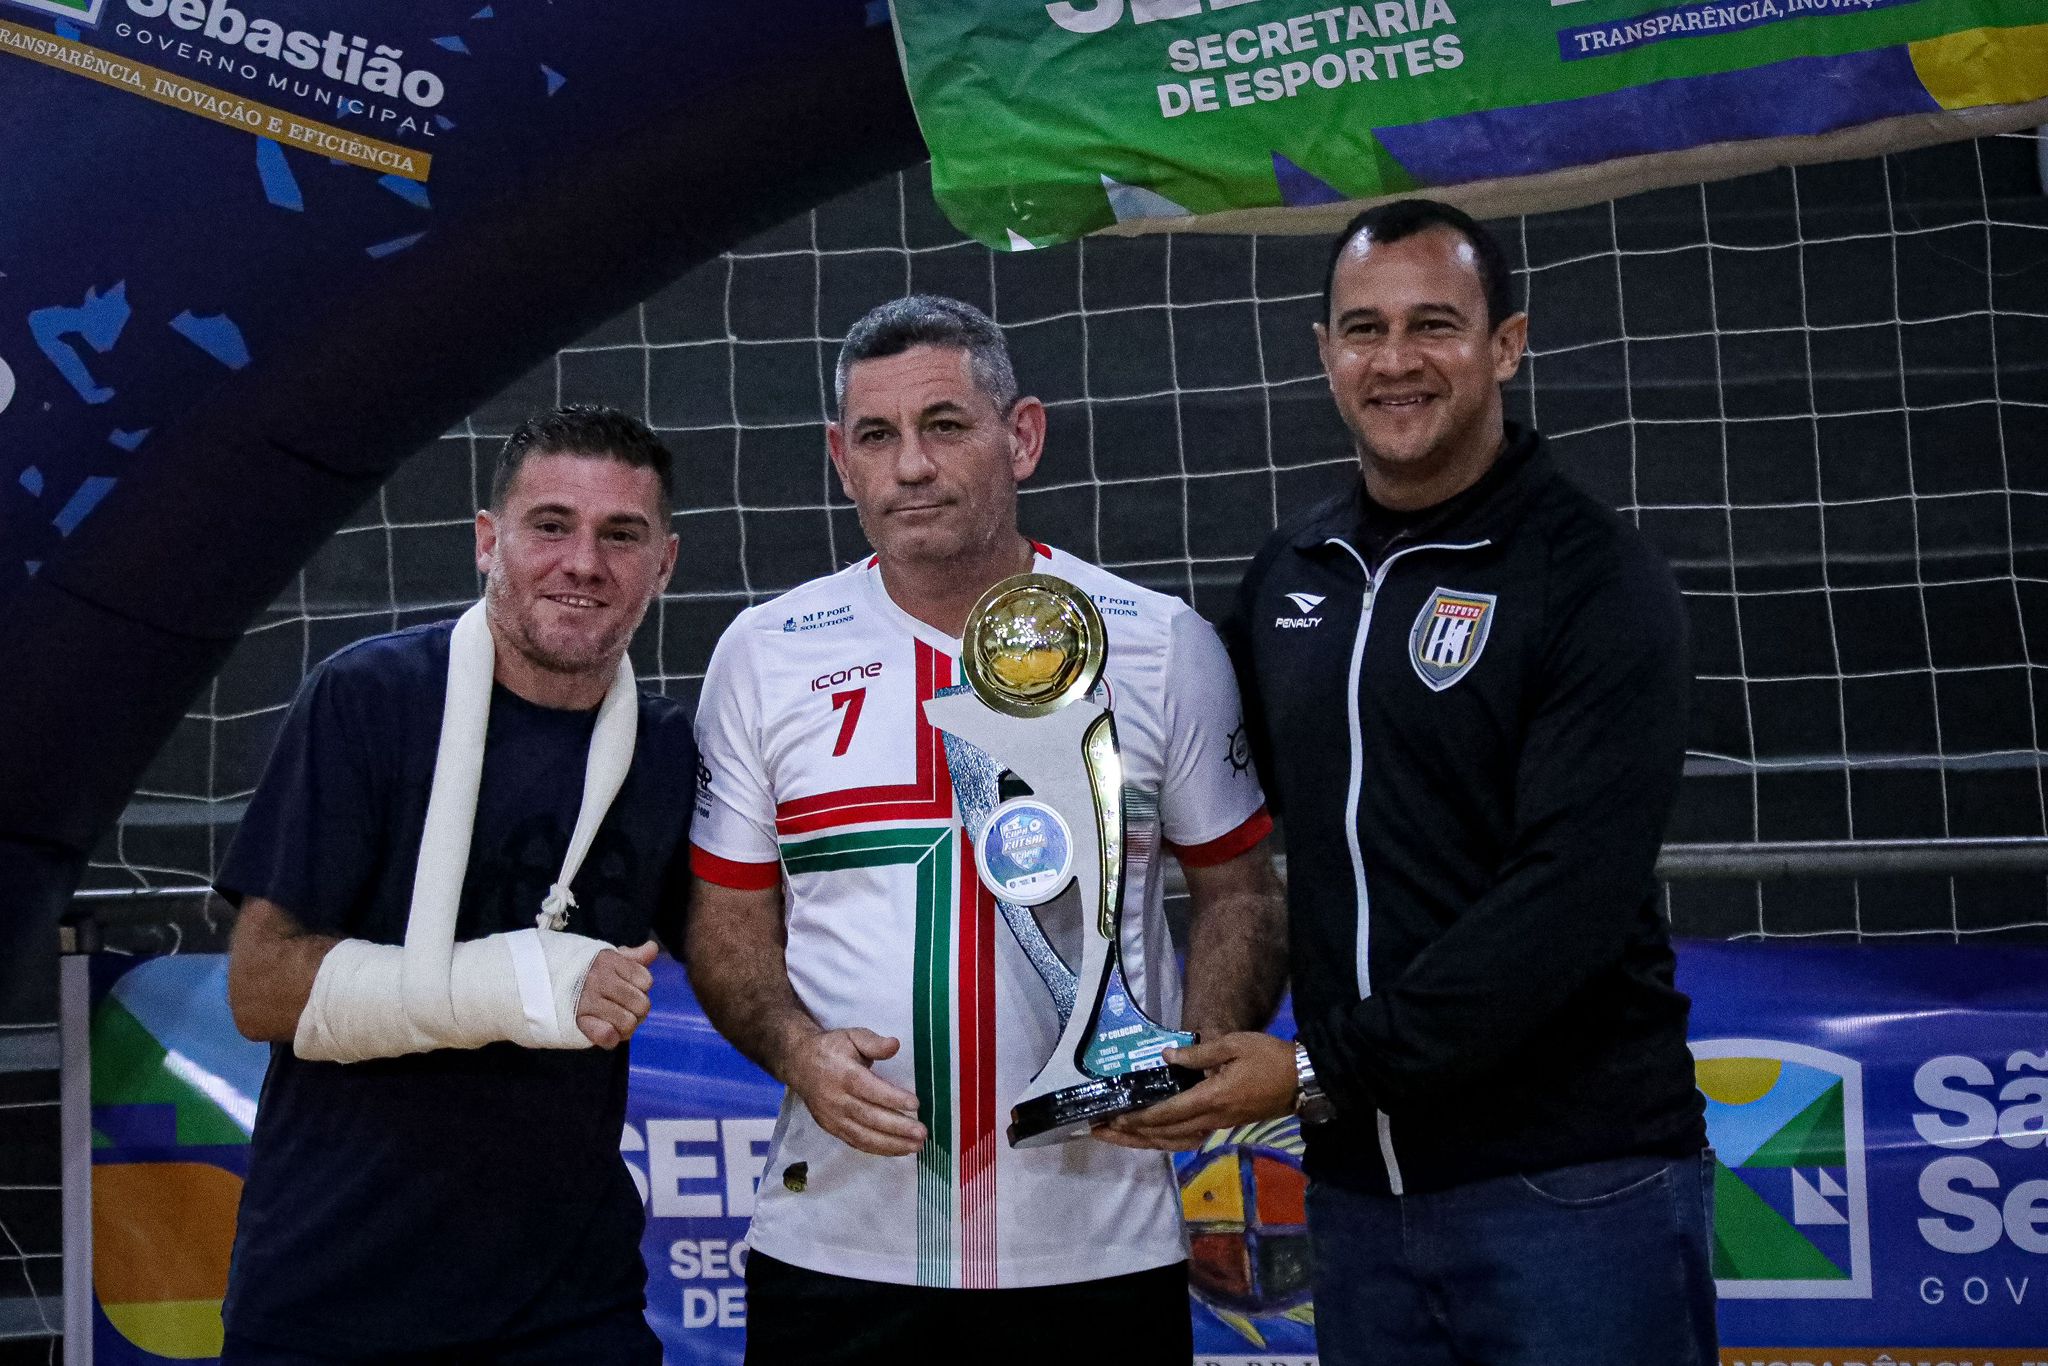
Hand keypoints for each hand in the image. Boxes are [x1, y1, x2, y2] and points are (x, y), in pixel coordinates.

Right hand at [575, 940, 659, 1048]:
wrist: (539, 982)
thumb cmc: (580, 971)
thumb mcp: (605, 958)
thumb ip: (631, 957)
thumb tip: (653, 948)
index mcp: (609, 961)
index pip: (645, 980)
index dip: (641, 988)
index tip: (629, 989)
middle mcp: (599, 979)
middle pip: (641, 1004)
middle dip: (637, 1011)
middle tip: (624, 1010)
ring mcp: (587, 1000)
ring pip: (628, 1022)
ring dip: (625, 1028)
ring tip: (615, 1023)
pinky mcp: (577, 1021)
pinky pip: (607, 1035)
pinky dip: (610, 1038)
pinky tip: (604, 1032)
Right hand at [786, 1027, 927, 1157]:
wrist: (799, 1064)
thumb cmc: (832, 1049)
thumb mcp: (852, 1036)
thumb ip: (873, 1042)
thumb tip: (895, 1045)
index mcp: (843, 1074)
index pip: (870, 1090)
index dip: (893, 1098)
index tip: (915, 1104)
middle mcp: (837, 1099)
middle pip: (869, 1117)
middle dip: (897, 1127)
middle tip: (922, 1133)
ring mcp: (833, 1117)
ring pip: (863, 1135)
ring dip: (891, 1144)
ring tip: (916, 1147)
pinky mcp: (831, 1128)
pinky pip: (856, 1142)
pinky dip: (878, 1149)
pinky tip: (898, 1150)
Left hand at [1095, 1032, 1298, 1150]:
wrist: (1303, 1079)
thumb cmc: (1269, 1058)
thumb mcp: (1234, 1045)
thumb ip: (1199, 1053)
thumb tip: (1167, 1056)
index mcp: (1212, 1099)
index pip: (1168, 1113)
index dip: (1139, 1118)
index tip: (1114, 1118)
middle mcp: (1212, 1119)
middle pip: (1165, 1135)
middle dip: (1131, 1135)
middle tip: (1100, 1131)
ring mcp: (1219, 1125)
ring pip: (1175, 1141)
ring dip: (1145, 1141)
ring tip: (1118, 1137)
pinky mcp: (1225, 1125)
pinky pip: (1188, 1139)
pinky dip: (1166, 1141)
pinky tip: (1152, 1137)